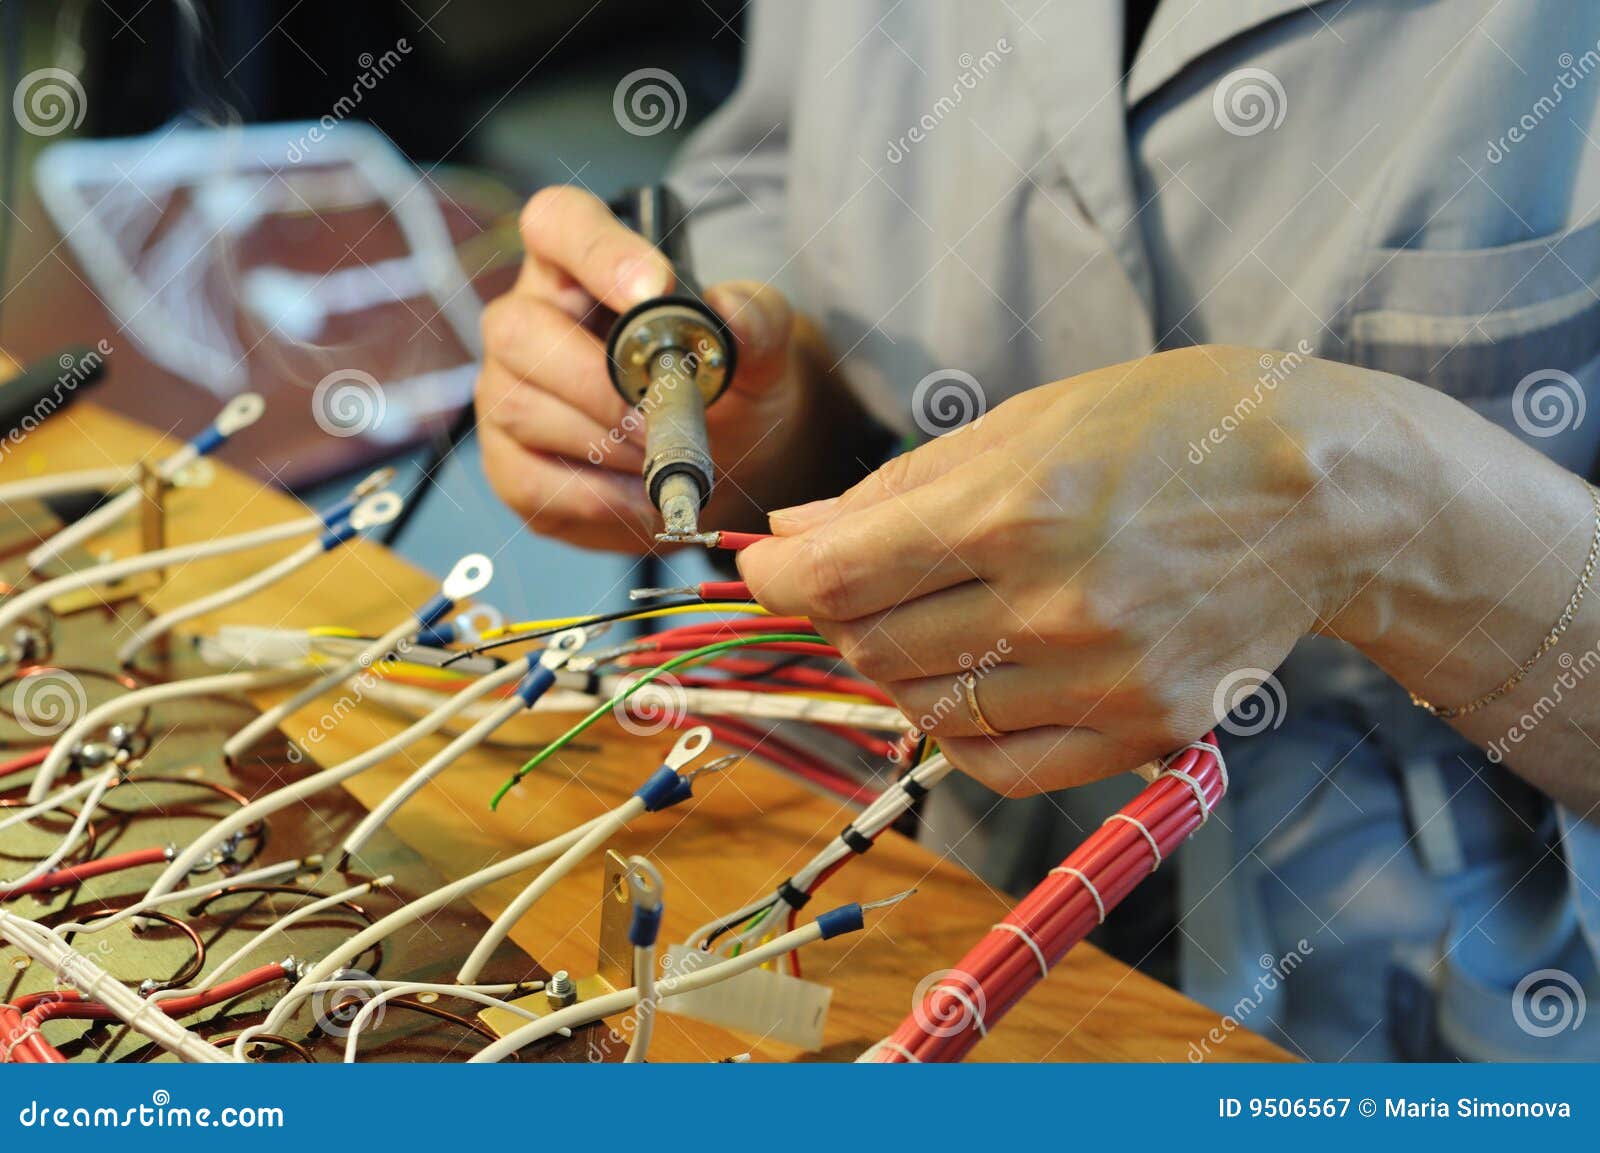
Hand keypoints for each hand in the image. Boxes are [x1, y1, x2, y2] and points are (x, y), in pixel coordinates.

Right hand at [476, 185, 804, 551]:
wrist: (722, 466)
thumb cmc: (725, 388)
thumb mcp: (757, 353)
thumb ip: (756, 324)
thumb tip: (728, 311)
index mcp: (579, 268)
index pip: (557, 222)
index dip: (596, 251)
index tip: (654, 289)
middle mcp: (528, 321)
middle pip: (518, 329)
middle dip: (595, 381)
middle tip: (657, 414)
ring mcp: (507, 393)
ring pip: (518, 408)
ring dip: (601, 442)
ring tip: (659, 457)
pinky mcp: (510, 465)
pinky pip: (527, 480)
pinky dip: (594, 496)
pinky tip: (640, 495)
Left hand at [738, 346, 1387, 795]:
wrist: (1323, 495)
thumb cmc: (1174, 430)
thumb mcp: (1030, 424)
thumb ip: (901, 490)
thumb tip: (796, 534)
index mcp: (1017, 511)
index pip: (842, 576)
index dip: (778, 576)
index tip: (764, 566)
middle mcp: (1054, 608)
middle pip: (874, 644)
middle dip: (841, 611)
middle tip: (861, 579)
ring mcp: (1101, 680)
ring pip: (927, 711)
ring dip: (899, 667)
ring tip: (935, 616)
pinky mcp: (1140, 731)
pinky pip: (1000, 766)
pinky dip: (960, 731)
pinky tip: (974, 681)